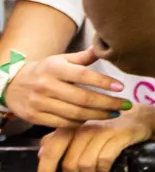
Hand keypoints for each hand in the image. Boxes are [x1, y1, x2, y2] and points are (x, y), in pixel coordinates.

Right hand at [5, 50, 127, 127]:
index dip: (104, 82)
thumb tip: (103, 48)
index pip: (83, 76)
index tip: (121, 87)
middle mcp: (46, 85)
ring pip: (75, 113)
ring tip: (114, 113)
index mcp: (54, 68)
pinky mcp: (35, 117)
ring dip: (99, 115)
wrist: (12, 85)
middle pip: (83, 98)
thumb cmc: (44, 71)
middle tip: (125, 106)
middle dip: (108, 104)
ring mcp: (40, 103)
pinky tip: (92, 118)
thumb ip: (83, 58)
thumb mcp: (60, 60)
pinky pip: (64, 123)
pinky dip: (81, 122)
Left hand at [37, 106, 154, 171]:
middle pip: (68, 160)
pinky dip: (102, 169)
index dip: (45, 170)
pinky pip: (105, 158)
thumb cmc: (107, 126)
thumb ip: (59, 139)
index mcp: (70, 126)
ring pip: (85, 162)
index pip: (51, 150)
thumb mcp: (81, 129)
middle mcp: (84, 127)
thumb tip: (40, 153)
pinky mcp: (119, 135)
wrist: (139, 116)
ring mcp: (102, 131)